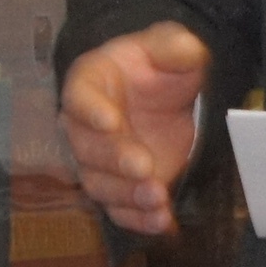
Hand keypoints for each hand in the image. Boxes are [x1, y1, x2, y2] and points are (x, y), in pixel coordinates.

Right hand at [62, 22, 207, 235]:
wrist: (165, 96)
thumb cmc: (157, 65)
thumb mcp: (170, 45)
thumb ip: (175, 46)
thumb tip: (185, 50)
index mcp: (89, 84)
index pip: (80, 97)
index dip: (90, 110)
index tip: (110, 121)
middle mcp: (85, 128)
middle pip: (87, 148)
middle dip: (115, 160)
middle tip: (144, 167)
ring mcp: (100, 162)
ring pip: (100, 184)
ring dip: (126, 195)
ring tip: (156, 198)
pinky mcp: (121, 188)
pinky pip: (120, 209)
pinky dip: (138, 219)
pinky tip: (162, 221)